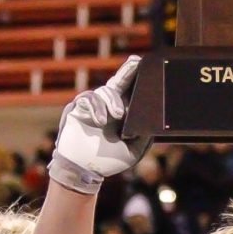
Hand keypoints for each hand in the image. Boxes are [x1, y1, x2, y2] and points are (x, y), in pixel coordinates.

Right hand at [48, 56, 149, 193]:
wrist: (83, 171)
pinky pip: (88, 98)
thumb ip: (144, 137)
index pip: (131, 92)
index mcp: (123, 113)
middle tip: (135, 63)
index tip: (144, 64)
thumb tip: (154, 121)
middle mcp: (108, 106)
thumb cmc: (108, 161)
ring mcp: (94, 106)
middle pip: (119, 82)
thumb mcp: (133, 151)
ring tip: (117, 116)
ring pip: (105, 90)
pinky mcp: (78, 108)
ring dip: (112, 101)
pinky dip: (96, 107)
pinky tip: (101, 120)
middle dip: (128, 71)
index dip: (137, 78)